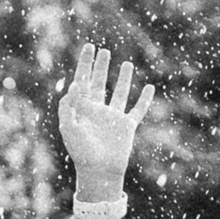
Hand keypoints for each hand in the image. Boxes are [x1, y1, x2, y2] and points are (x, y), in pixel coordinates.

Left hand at [56, 43, 153, 192]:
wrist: (98, 171)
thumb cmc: (81, 152)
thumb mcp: (69, 128)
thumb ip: (69, 106)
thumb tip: (75, 84)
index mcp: (82, 109)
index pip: (83, 81)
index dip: (85, 64)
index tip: (89, 47)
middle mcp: (98, 111)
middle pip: (100, 83)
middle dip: (101, 67)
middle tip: (103, 51)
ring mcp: (113, 118)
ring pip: (119, 93)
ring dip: (123, 79)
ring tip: (126, 64)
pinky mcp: (127, 126)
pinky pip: (137, 110)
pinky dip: (144, 100)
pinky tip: (149, 88)